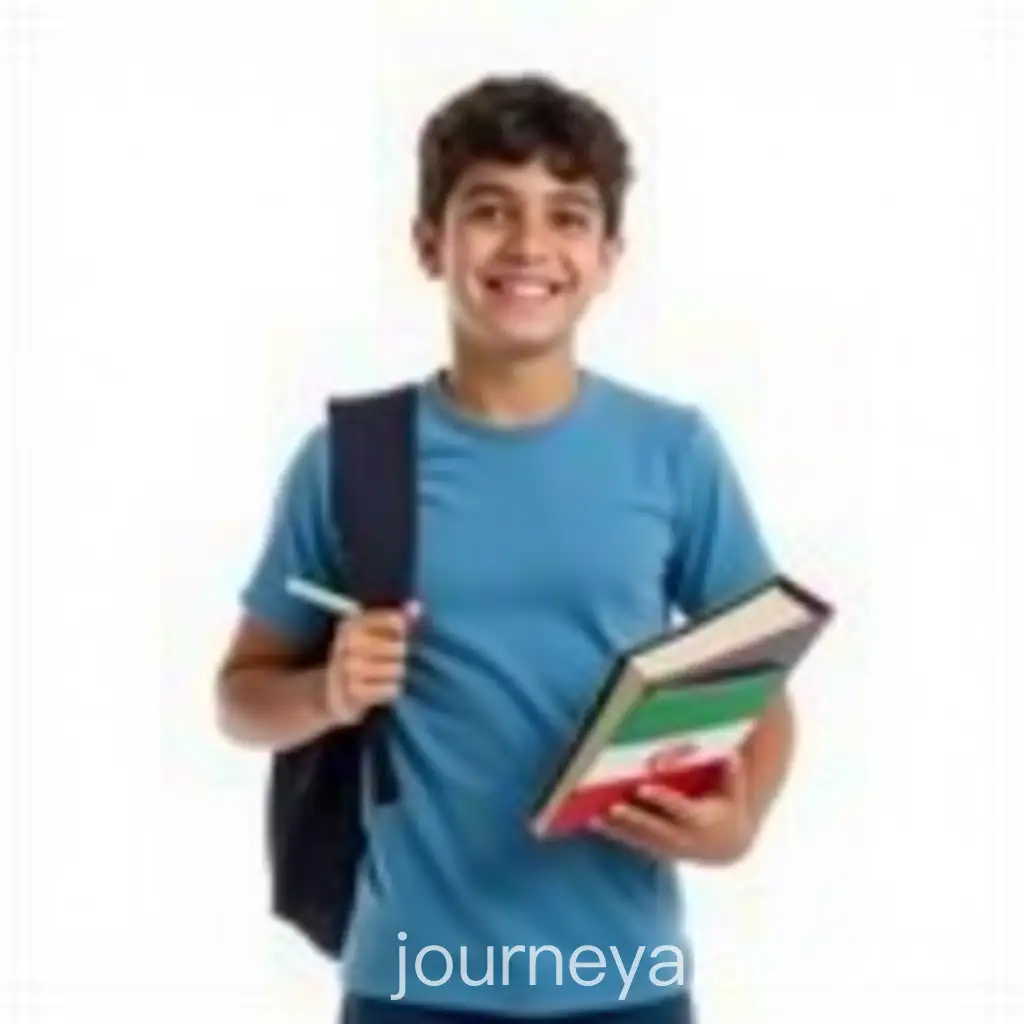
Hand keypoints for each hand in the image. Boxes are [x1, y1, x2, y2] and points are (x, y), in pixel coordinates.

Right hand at [323, 601, 420, 725]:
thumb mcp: (372, 633)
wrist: (331, 692)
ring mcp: (349, 668)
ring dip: (396, 675)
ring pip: (397, 669)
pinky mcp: (354, 692)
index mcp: (353, 623)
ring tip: (385, 675)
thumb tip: (416, 606)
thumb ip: (398, 618)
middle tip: (390, 660)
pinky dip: (391, 690)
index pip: (396, 621)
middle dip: (400, 656)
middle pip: (400, 647)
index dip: (403, 632)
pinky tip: (381, 688)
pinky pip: (391, 689)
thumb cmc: (360, 657)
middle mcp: (348, 643)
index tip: (397, 637)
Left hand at [591, 754, 755, 865]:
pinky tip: (594, 823)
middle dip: (633, 818)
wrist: (730, 847)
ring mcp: (671, 848)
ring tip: (595, 816)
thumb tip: (731, 755)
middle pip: (656, 828)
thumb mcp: (735, 792)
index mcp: (703, 821)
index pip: (680, 810)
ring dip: (618, 828)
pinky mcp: (660, 851)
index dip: (661, 800)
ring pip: (642, 838)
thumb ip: (731, 774)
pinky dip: (616, 834)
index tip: (642, 788)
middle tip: (612, 806)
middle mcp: (685, 838)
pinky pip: (635, 843)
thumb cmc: (729, 808)